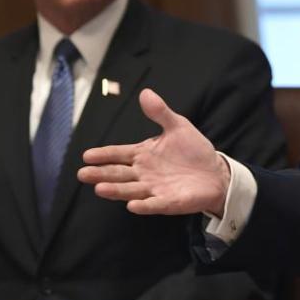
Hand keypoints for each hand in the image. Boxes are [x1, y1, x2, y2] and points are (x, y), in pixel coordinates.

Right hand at [77, 88, 230, 215]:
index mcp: (143, 154)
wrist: (216, 173)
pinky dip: (143, 205)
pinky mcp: (169, 202)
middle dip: (101, 173)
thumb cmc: (194, 151)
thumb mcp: (178, 127)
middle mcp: (144, 173)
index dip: (104, 155)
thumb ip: (160, 112)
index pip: (119, 154)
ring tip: (100, 188)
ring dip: (116, 190)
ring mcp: (154, 189)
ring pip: (130, 190)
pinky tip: (132, 205)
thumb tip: (145, 93)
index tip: (87, 155)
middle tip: (83, 174)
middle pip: (118, 174)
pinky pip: (154, 204)